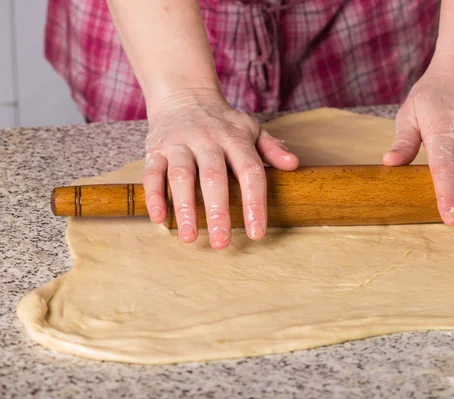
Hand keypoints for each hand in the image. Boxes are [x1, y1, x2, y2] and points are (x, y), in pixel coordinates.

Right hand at [143, 88, 298, 247]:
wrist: (183, 93)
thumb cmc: (222, 121)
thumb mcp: (251, 128)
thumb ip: (271, 148)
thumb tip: (293, 164)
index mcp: (235, 138)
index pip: (250, 171)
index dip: (254, 203)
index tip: (256, 233)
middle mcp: (207, 140)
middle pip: (214, 177)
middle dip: (217, 212)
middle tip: (221, 243)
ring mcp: (180, 143)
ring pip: (182, 175)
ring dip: (184, 208)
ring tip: (189, 238)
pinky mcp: (156, 148)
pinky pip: (153, 172)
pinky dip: (154, 195)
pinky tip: (160, 218)